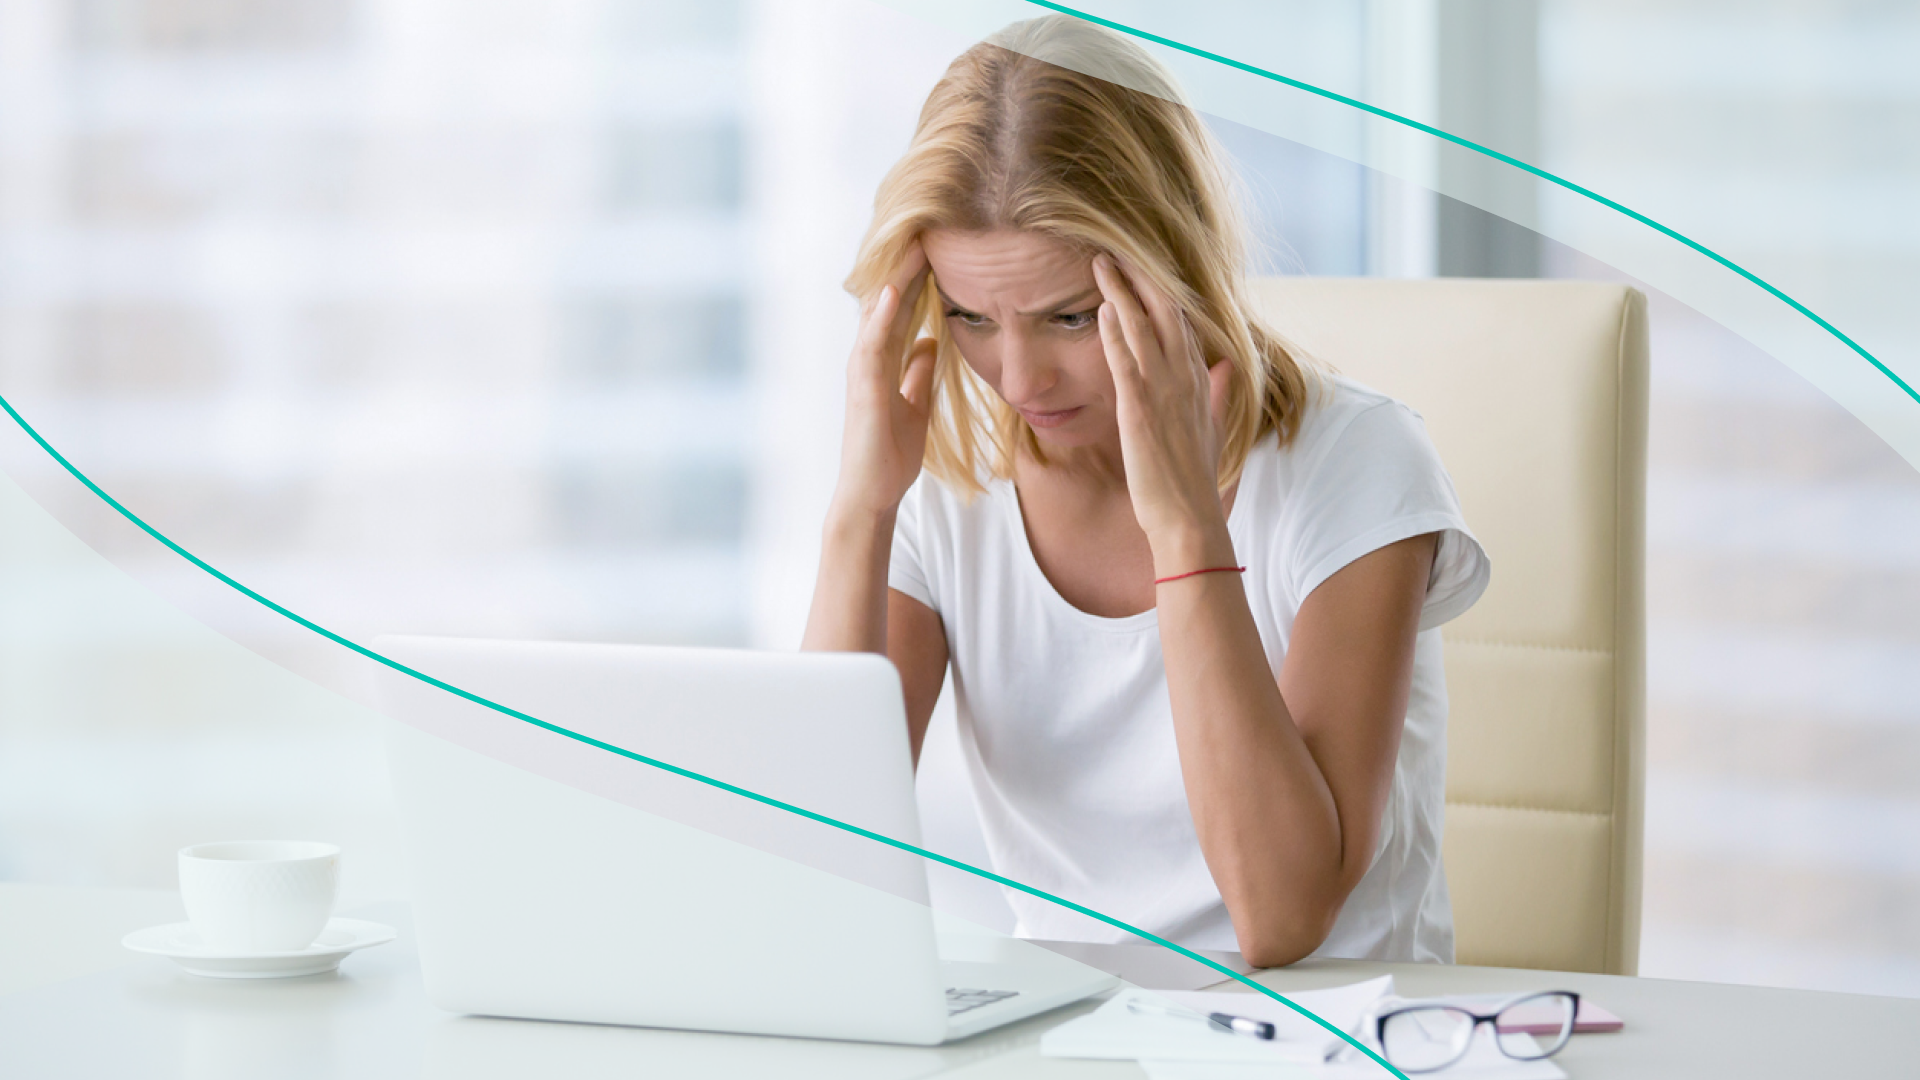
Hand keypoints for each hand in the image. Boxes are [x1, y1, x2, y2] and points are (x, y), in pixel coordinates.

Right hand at [831, 242, 938, 520]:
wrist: (872, 495)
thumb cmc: (889, 454)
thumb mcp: (915, 404)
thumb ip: (918, 372)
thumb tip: (929, 342)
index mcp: (883, 360)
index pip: (903, 306)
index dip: (920, 274)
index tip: (941, 241)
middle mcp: (869, 357)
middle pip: (889, 299)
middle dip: (908, 263)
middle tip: (930, 222)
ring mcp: (862, 370)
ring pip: (878, 312)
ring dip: (895, 275)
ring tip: (914, 240)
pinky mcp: (862, 388)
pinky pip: (872, 344)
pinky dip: (883, 316)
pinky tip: (895, 290)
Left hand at [1091, 254, 1235, 571]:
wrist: (1188, 518)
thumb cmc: (1193, 480)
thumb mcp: (1213, 429)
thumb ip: (1218, 393)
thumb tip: (1226, 366)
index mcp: (1200, 382)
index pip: (1181, 323)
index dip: (1162, 290)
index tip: (1144, 265)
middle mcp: (1185, 378)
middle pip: (1164, 312)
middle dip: (1140, 278)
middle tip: (1117, 250)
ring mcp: (1164, 391)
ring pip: (1142, 328)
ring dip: (1120, 292)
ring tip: (1101, 263)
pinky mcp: (1140, 409)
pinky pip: (1126, 360)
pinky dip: (1114, 332)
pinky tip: (1102, 308)